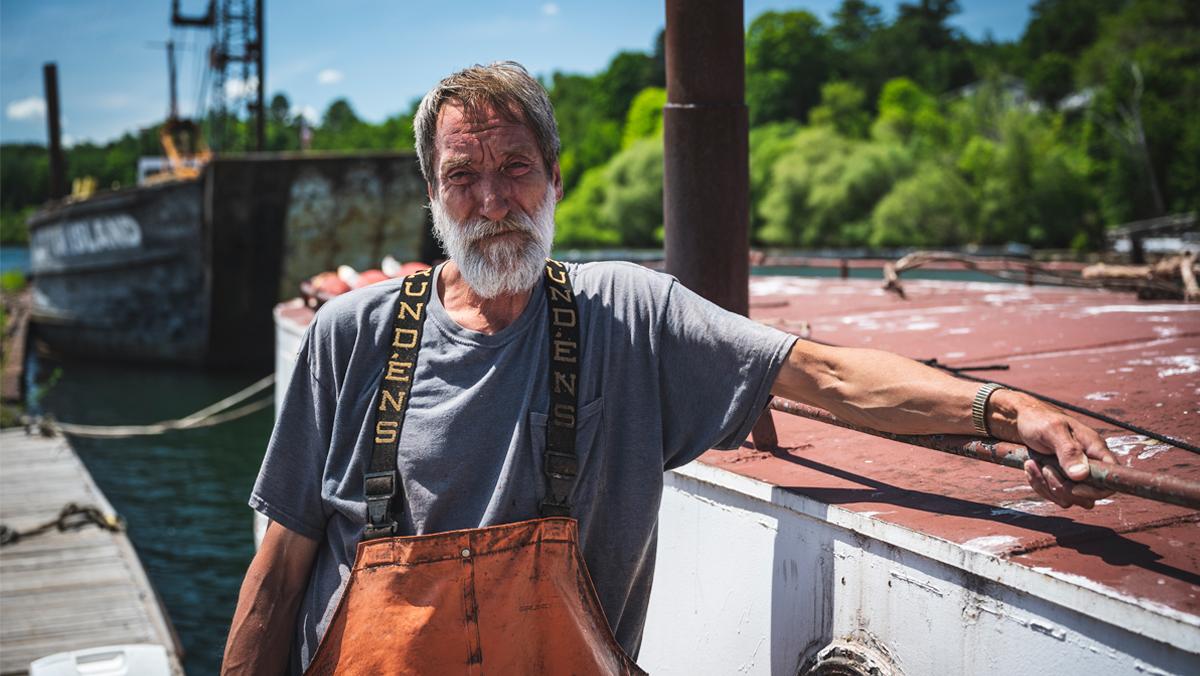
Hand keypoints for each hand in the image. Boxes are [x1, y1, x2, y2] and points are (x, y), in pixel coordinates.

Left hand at [996, 392, 1117, 508]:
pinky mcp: (1060, 480)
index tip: (1074, 487)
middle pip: (1088, 497)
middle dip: (1063, 488)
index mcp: (1095, 450)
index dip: (1097, 490)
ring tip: (1034, 463)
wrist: (1022, 421)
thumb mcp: (1053, 430)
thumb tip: (1081, 475)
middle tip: (1046, 468)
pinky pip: (1054, 495)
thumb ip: (1068, 451)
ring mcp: (1075, 475)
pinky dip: (1039, 485)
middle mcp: (1089, 465)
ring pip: (1069, 499)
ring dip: (1047, 485)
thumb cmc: (1040, 420)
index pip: (1111, 478)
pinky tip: (1031, 467)